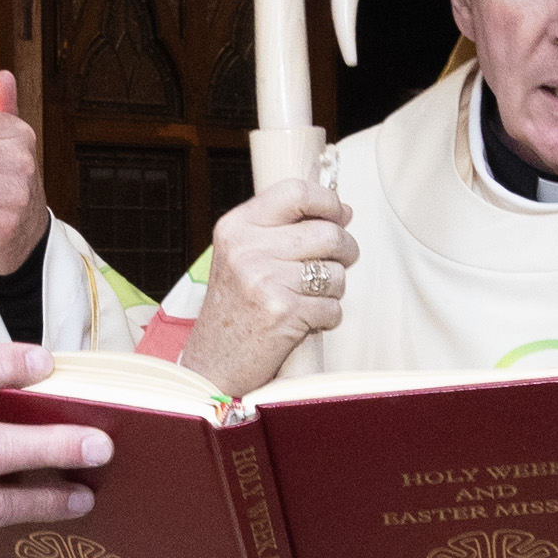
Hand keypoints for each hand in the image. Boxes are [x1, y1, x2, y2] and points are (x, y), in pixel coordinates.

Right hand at [179, 180, 359, 396]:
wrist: (212, 364)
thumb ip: (280, 229)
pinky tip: (305, 321)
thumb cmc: (233, 310)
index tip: (341, 215)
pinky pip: (332, 306)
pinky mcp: (283, 312)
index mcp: (236, 227)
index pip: (295, 192)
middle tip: (339, 261)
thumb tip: (341, 211)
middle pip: (327, 232)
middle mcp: (246, 249)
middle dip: (345, 249)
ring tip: (311, 298)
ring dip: (334, 288)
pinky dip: (327, 317)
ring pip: (335, 272)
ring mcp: (264, 281)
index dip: (328, 202)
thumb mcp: (241, 256)